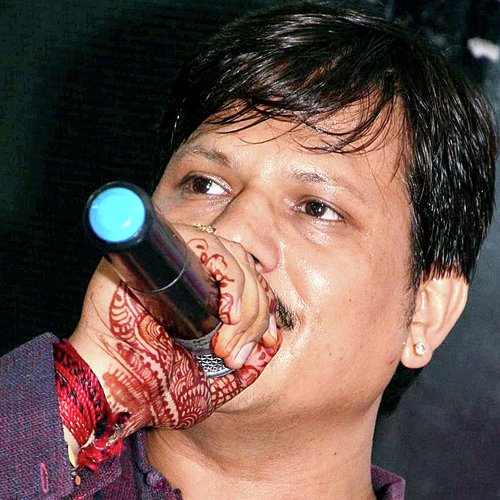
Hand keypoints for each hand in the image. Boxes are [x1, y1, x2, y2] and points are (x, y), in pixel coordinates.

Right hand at [69, 224, 280, 436]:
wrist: (112, 394)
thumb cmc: (154, 390)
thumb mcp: (211, 385)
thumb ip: (244, 367)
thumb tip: (273, 345)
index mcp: (202, 297)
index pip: (248, 281)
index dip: (264, 304)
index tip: (269, 339)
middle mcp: (189, 275)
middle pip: (244, 266)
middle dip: (256, 311)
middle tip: (238, 351)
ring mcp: (170, 261)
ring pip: (229, 253)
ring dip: (244, 297)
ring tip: (228, 340)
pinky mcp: (152, 254)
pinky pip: (203, 243)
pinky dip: (227, 273)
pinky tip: (227, 312)